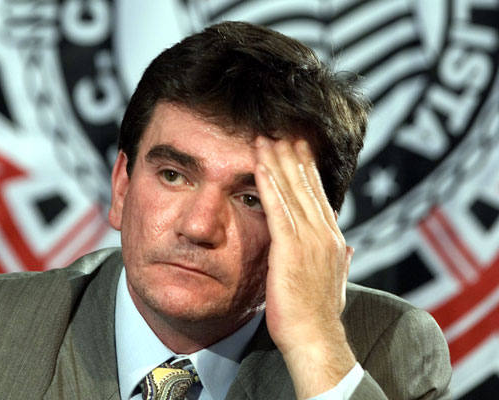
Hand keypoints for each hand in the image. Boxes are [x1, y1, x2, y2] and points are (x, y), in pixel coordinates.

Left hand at [254, 137, 355, 398]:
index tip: (299, 146)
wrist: (316, 340)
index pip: (318, 195)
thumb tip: (347, 245)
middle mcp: (324, 234)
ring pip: (292, 191)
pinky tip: (260, 166)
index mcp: (332, 239)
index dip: (308, 169)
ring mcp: (309, 240)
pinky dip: (269, 185)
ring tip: (266, 137)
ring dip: (278, 162)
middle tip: (282, 128)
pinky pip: (278, 210)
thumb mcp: (334, 281)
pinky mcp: (290, 250)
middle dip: (293, 155)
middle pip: (306, 186)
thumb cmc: (318, 315)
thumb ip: (340, 259)